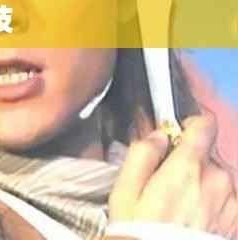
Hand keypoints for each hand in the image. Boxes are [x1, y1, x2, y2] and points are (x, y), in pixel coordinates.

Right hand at [109, 115, 237, 238]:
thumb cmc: (139, 229)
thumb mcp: (126, 189)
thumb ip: (142, 152)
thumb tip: (160, 135)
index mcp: (188, 167)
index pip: (205, 125)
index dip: (190, 123)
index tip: (178, 134)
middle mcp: (218, 180)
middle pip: (206, 154)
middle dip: (189, 162)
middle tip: (168, 184)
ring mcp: (233, 203)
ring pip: (217, 177)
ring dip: (202, 184)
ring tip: (181, 208)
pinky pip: (227, 199)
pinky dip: (214, 202)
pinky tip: (195, 220)